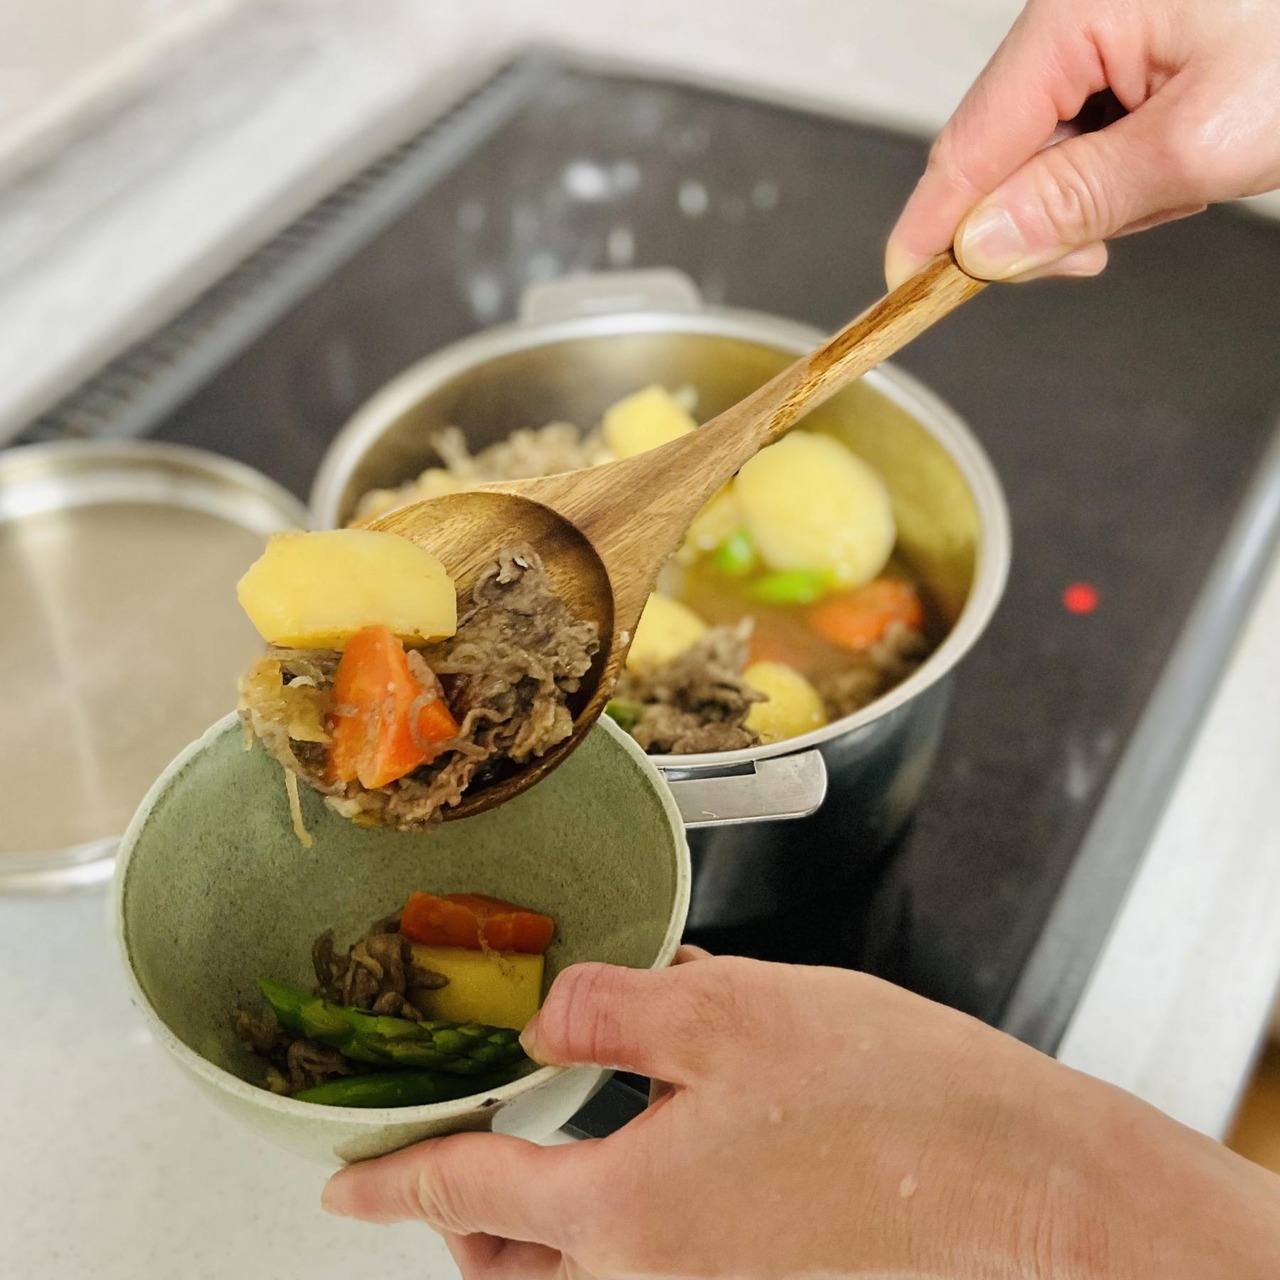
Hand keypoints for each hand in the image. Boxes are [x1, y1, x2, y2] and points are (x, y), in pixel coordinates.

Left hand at [321, 951, 1279, 1277]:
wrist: (1029, 1197)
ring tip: (543, 1166)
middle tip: (448, 1166)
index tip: (341, 1192)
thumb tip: (543, 1016)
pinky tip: (665, 1148)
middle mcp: (660, 1276)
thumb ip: (614, 1012)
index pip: (468, 1197)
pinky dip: (625, 1224)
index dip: (392, 1185)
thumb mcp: (734, 1012)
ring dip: (542, 1236)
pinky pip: (659, 1265)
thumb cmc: (896, 1102)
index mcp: (629, 1211)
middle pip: (517, 1268)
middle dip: (463, 1225)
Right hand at [886, 0, 1279, 285]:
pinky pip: (1094, 134)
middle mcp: (1077, 13)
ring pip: (1051, 152)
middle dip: (1043, 214)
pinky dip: (1127, 169)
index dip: (932, 227)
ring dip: (1099, 194)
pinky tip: (1183, 160)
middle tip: (1100, 251)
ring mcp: (1106, 29)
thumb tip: (983, 246)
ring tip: (1181, 179)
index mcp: (1075, 13)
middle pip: (1003, 152)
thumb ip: (1079, 198)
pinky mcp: (1135, 47)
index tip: (903, 290)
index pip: (968, 144)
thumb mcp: (1200, 140)